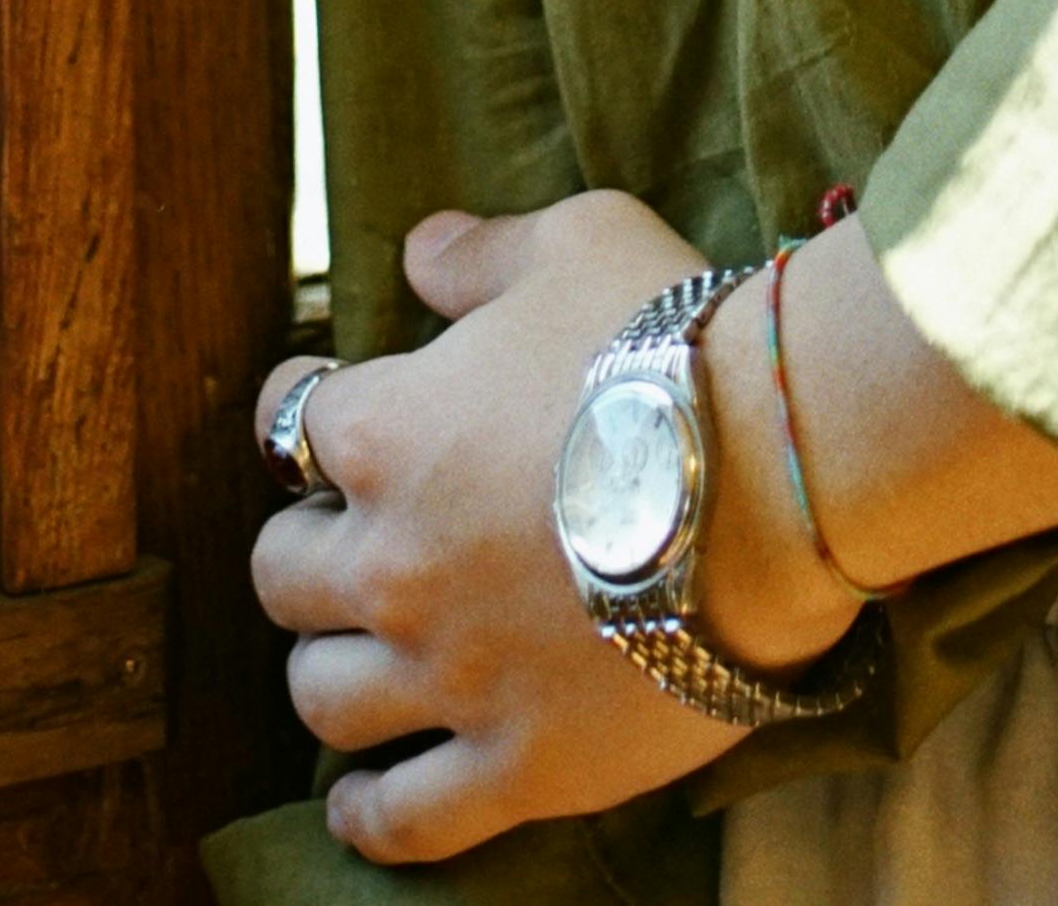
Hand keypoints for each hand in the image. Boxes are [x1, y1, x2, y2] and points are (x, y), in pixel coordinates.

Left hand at [246, 194, 850, 869]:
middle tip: (349, 538)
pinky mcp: (515, 763)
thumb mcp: (577, 242)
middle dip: (306, 548)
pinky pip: (406, 816)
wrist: (773, 471)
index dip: (304, 413)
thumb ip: (482, 255)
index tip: (321, 416)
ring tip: (358, 657)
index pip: (292, 424)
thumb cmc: (671, 341)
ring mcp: (448, 674)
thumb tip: (419, 251)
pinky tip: (361, 800)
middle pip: (284, 575)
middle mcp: (392, 562)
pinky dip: (370, 814)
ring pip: (323, 697)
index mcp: (388, 433)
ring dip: (329, 670)